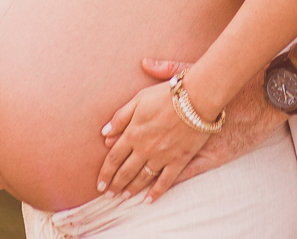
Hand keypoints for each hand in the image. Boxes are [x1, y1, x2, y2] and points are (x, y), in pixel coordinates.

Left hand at [96, 80, 208, 201]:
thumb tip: (104, 133)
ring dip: (131, 189)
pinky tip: (148, 201)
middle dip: (115, 185)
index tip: (99, 184)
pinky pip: (165, 181)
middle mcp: (145, 148)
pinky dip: (156, 193)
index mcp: (134, 133)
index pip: (114, 158)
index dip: (105, 173)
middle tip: (108, 195)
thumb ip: (121, 117)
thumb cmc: (167, 95)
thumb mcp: (140, 99)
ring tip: (124, 196)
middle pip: (125, 171)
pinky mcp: (178, 160)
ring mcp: (162, 156)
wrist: (196, 98)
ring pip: (142, 178)